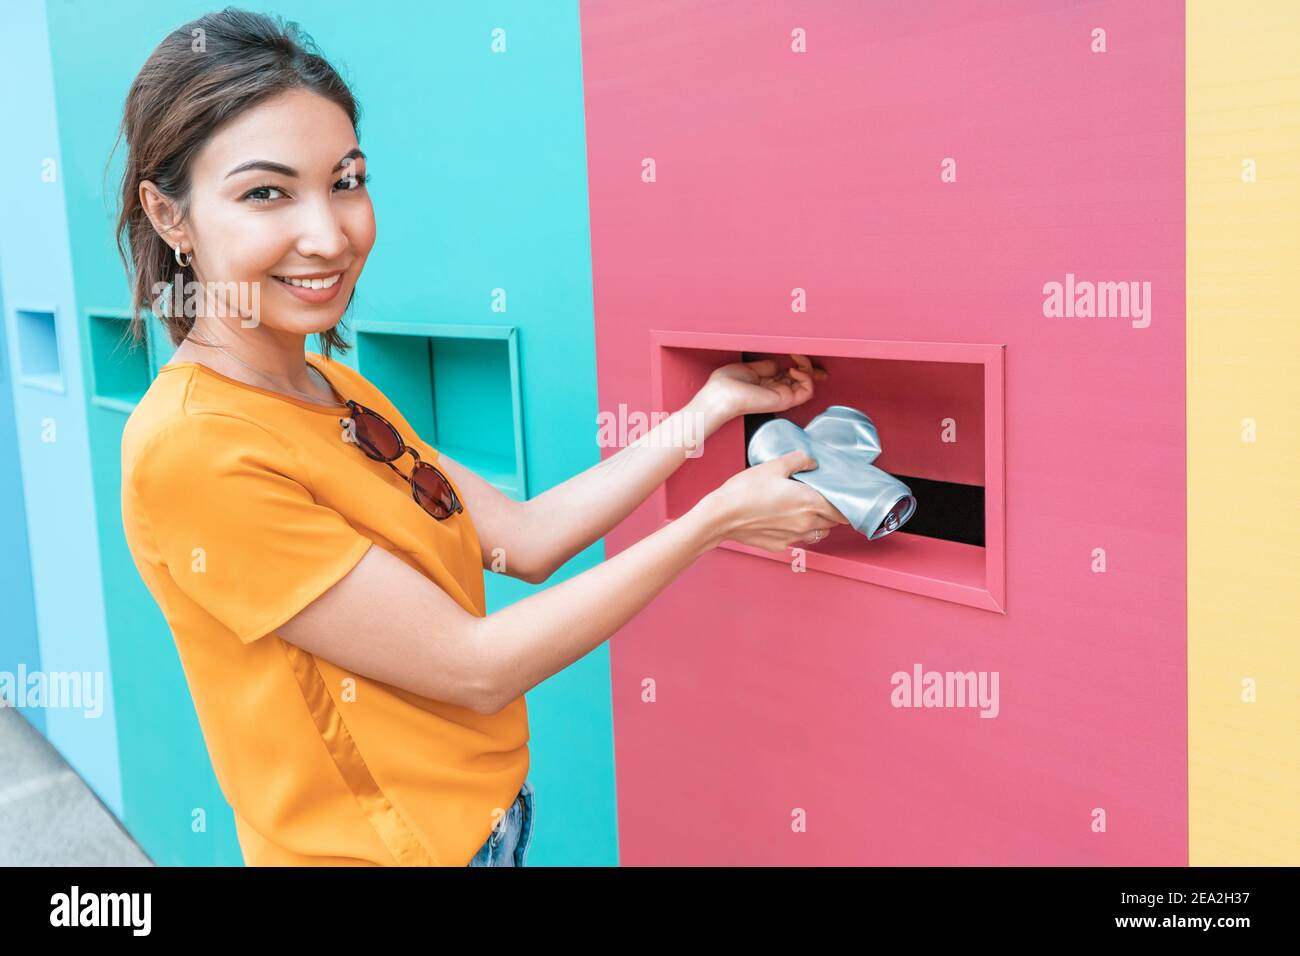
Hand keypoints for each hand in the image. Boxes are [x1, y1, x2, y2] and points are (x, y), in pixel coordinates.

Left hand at [696, 353, 828, 422]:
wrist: (721, 394)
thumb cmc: (728, 383)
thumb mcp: (750, 368)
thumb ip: (767, 366)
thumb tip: (779, 362)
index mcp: (768, 383)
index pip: (791, 374)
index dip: (800, 364)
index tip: (800, 352)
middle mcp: (777, 390)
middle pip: (803, 378)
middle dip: (809, 365)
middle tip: (802, 353)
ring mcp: (782, 396)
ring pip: (808, 384)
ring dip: (807, 367)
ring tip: (797, 356)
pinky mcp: (785, 400)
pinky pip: (807, 391)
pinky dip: (806, 378)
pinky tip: (794, 369)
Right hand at [697, 449, 850, 552]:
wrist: (721, 517)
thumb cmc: (745, 491)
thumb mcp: (773, 466)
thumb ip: (798, 460)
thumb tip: (810, 460)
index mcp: (810, 502)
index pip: (843, 510)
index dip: (848, 504)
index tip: (848, 498)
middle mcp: (806, 523)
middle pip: (834, 522)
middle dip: (833, 512)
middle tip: (825, 499)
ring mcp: (794, 537)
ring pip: (818, 532)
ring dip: (819, 523)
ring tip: (807, 509)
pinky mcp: (781, 545)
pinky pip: (799, 539)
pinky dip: (799, 530)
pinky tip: (785, 519)